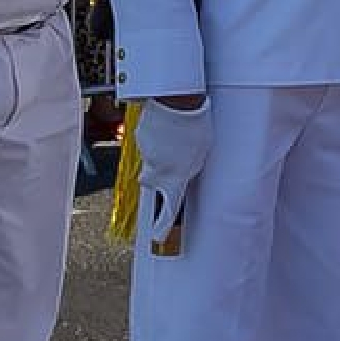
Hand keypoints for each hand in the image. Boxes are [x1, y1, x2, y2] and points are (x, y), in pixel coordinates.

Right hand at [134, 94, 210, 246]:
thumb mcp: (201, 156)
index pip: (169, 209)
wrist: (177, 103)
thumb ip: (189, 170)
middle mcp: (156, 172)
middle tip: (174, 158)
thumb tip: (183, 172)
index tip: (159, 237)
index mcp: (175, 180)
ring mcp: (145, 155)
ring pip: (152, 158)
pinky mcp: (139, 138)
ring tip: (177, 134)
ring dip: (162, 150)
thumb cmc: (195, 127)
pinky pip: (147, 141)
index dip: (163, 225)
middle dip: (161, 173)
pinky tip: (167, 126)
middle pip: (154, 179)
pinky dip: (155, 136)